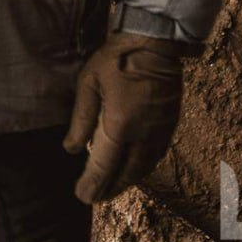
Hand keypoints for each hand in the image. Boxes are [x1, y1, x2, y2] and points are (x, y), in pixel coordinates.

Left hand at [62, 31, 192, 203]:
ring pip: (143, 168)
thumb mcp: (89, 84)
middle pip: (126, 173)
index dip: (92, 184)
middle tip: (93, 197)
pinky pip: (156, 156)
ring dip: (126, 181)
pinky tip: (134, 168)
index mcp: (120, 126)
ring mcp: (160, 132)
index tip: (82, 196)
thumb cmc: (116, 59)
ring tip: (110, 188)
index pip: (104, 166)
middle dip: (108, 188)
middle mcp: (143, 135)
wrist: (154, 43)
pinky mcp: (170, 126)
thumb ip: (81, 119)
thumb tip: (70, 149)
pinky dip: (142, 168)